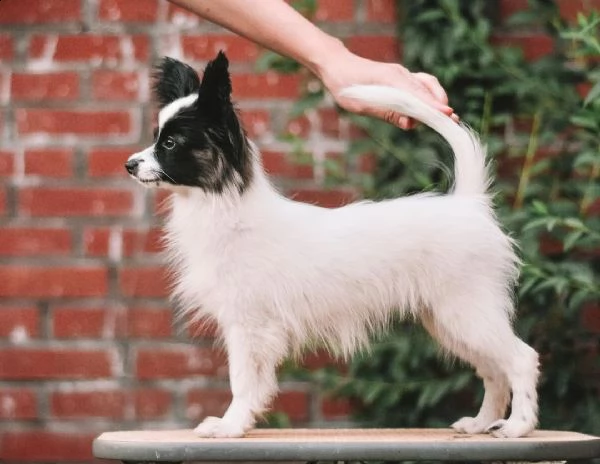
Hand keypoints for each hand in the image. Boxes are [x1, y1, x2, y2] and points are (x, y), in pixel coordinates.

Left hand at [317, 49, 458, 129]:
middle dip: (440, 103)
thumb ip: (387, 113)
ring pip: (426, 85)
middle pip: (428, 87)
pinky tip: (427, 112)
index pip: (417, 93)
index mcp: (390, 79)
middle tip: (451, 120)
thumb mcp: (362, 104)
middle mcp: (400, 74)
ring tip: (442, 117)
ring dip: (435, 100)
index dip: (433, 105)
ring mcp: (400, 76)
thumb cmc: (346, 85)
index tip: (447, 114)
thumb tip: (410, 124)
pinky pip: (418, 87)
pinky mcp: (399, 80)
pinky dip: (427, 98)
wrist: (337, 66)